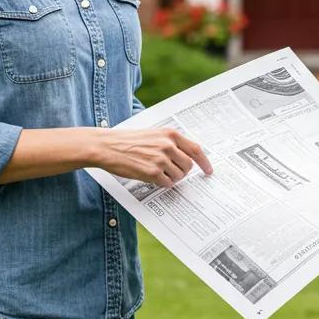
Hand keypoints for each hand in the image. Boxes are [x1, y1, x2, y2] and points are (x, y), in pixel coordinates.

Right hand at [95, 127, 212, 187]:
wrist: (109, 146)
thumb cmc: (129, 141)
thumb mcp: (154, 134)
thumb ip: (170, 142)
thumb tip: (185, 156)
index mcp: (170, 134)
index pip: (196, 149)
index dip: (205, 162)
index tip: (209, 170)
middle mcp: (168, 146)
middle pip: (188, 165)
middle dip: (183, 171)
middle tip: (173, 172)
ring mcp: (161, 159)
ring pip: (179, 176)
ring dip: (172, 178)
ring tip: (159, 173)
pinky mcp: (152, 173)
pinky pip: (167, 183)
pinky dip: (163, 183)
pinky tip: (153, 178)